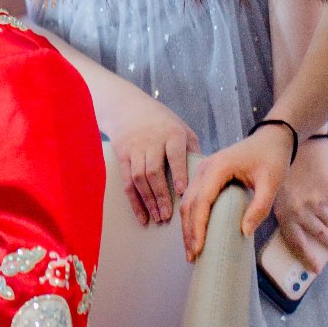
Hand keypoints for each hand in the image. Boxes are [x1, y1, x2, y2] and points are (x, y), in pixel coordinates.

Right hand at [108, 91, 199, 225]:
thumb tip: (204, 176)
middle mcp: (152, 141)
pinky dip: (134, 201)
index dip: (178, 172)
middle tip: (167, 216)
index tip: (183, 191)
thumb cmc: (162, 122)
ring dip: (148, 201)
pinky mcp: (122, 156)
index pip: (175, 154)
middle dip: (161, 196)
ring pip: (139, 178)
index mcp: (172, 134)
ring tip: (156, 219)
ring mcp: (135, 149)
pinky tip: (141, 216)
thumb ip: (192, 149)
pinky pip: (127, 182)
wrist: (127, 107)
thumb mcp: (181, 128)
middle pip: (154, 171)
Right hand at [180, 125, 292, 261]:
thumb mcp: (271, 183)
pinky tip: (195, 232)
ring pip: (187, 202)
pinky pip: (193, 198)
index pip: (201, 201)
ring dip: (187, 226)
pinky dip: (191, 217)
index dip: (198, 227)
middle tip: (192, 256)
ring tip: (191, 249)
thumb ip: (259, 207)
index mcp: (218, 168)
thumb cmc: (271, 158)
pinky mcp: (205, 175)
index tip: (199, 248)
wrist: (271, 138)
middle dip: (188, 232)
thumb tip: (244, 233)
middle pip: (189, 204)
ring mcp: (202, 170)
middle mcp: (204, 168)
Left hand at [271, 138, 327, 271]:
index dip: (306, 257)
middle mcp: (303, 212)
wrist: (300, 143)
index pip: (296, 242)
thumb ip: (279, 208)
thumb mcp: (271, 188)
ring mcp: (319, 204)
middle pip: (319, 235)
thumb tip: (282, 225)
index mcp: (285, 213)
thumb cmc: (280, 164)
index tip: (315, 269)